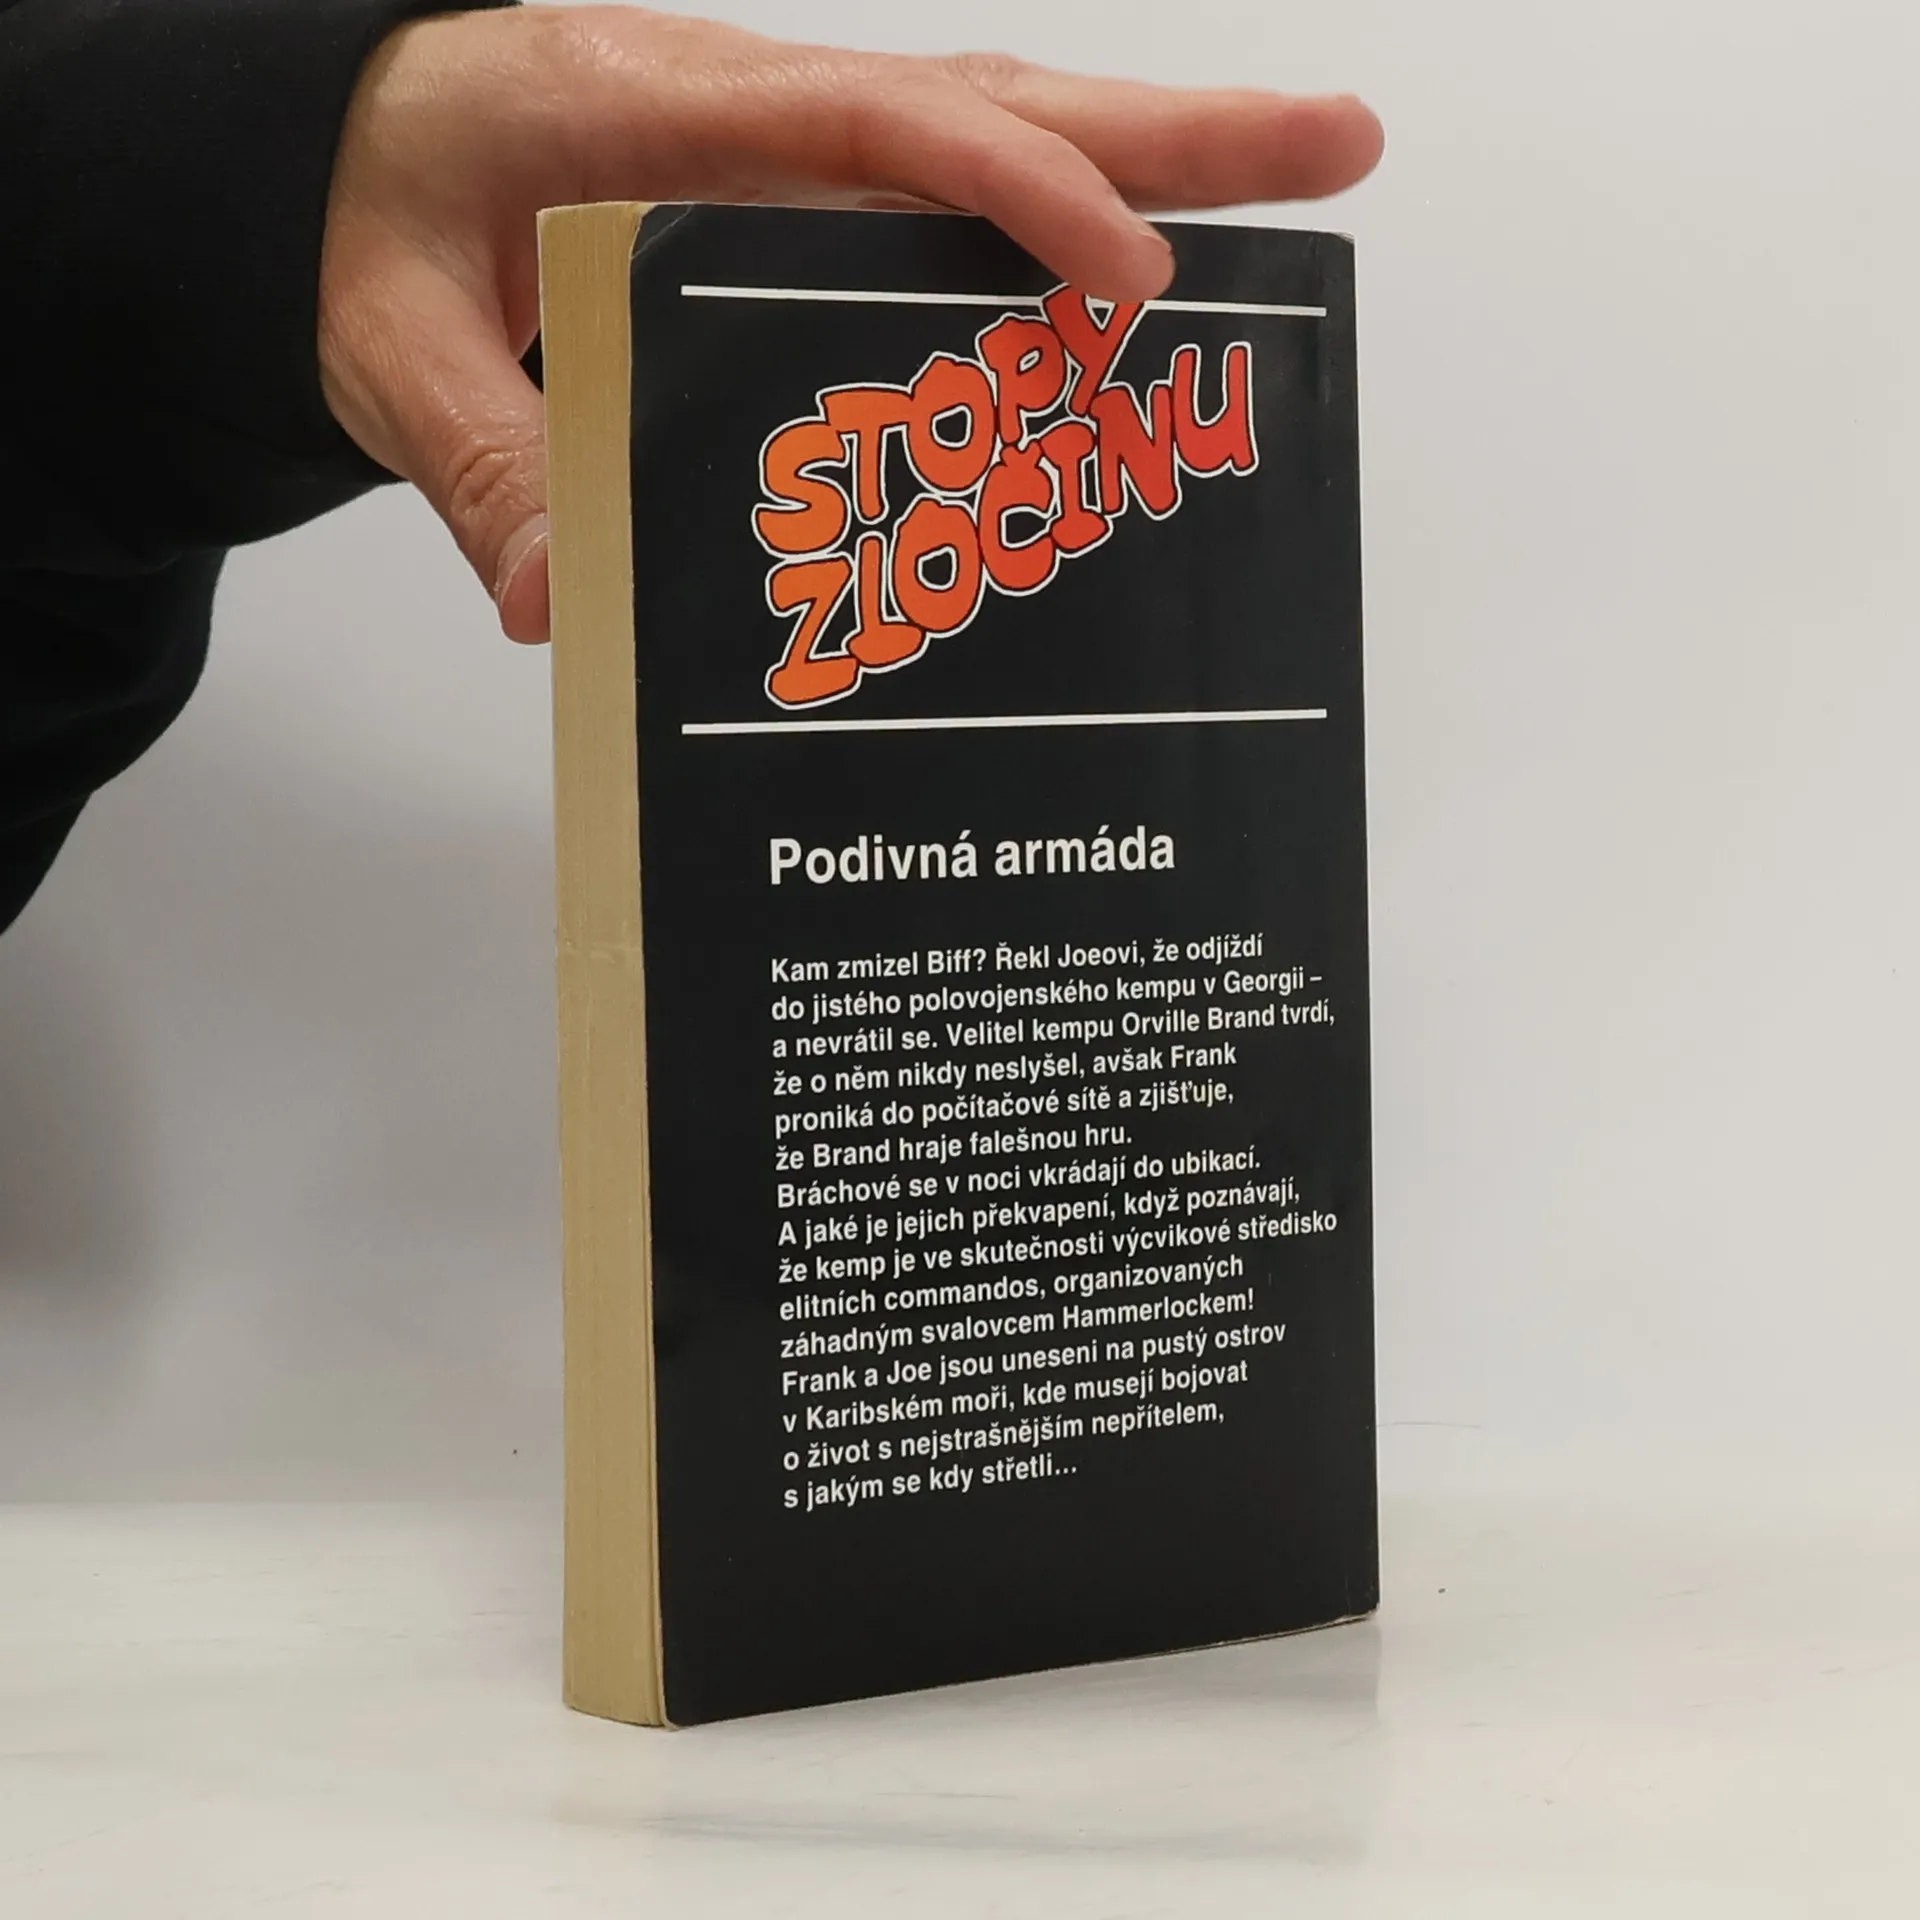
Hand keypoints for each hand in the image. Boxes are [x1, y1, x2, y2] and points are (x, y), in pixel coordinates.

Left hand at [318, 6, 1382, 641]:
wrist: (338, 149)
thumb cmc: (370, 218)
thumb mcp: (392, 347)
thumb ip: (483, 465)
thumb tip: (564, 602)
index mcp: (651, 117)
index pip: (874, 132)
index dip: (1015, 193)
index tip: (1126, 272)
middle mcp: (751, 115)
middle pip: (990, 106)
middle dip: (1173, 133)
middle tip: (1336, 153)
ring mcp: (790, 154)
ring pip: (992, 138)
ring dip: (1151, 166)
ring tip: (1297, 199)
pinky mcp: (801, 201)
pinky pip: (947, 197)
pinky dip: (1055, 223)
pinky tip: (1140, 277)